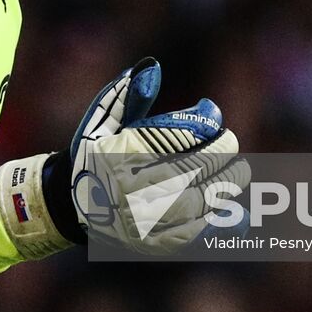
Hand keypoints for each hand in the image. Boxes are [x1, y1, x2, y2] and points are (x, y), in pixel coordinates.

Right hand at [0, 58, 246, 257]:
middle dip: (218, 161)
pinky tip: (235, 212)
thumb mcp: (102, 120)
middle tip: (234, 150)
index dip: (202, 135)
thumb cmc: (94, 152)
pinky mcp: (147, 244)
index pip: (170, 143)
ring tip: (239, 175)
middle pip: (186, 173)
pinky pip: (190, 234)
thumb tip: (153, 67)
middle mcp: (125, 192)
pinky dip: (215, 222)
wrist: (71, 204)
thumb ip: (127, 95)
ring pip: (193, 205)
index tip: (221, 128)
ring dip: (223, 189)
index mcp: (114, 158)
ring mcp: (137, 222)